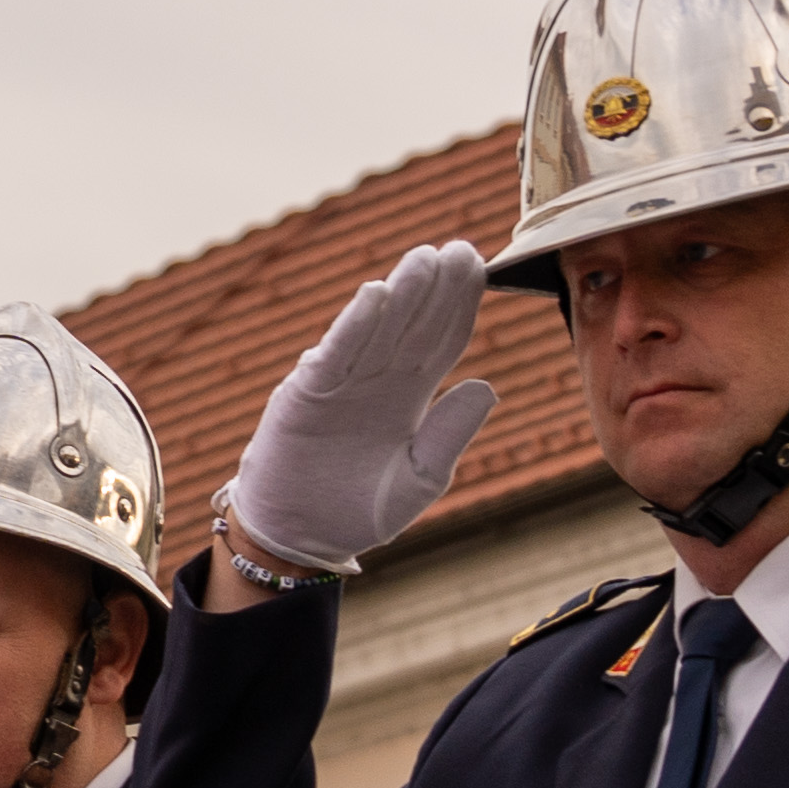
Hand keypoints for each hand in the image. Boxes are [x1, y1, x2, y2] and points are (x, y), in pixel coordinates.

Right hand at [218, 243, 499, 578]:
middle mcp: (379, 379)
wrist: (301, 538)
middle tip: (460, 249)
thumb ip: (450, 435)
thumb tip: (487, 385)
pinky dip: (354, 325)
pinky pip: (336, 354)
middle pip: (416, 324)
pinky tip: (375, 295)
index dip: (462, 304)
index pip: (444, 339)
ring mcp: (343, 382)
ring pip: (379, 329)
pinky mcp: (308, 393)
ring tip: (425, 258)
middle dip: (438, 287)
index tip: (481, 268)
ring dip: (402, 293)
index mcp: (410, 395)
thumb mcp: (419, 479)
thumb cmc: (359, 511)